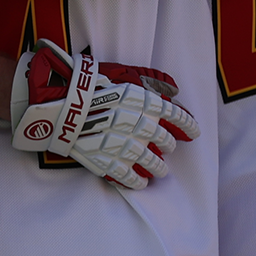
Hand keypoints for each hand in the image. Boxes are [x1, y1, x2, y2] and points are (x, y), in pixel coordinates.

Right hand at [8, 40, 198, 189]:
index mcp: (147, 103)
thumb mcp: (123, 73)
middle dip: (169, 145)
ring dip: (159, 168)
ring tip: (160, 171)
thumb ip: (151, 80)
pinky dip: (138, 182)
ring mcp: (126, 147)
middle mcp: (142, 127)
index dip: (188, 125)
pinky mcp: (109, 163)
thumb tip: (173, 89)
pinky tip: (141, 182)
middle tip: (168, 149)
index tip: (194, 132)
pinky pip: (130, 178)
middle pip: (165, 142)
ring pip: (153, 164)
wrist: (62, 104)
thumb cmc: (91, 84)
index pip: (177, 116)